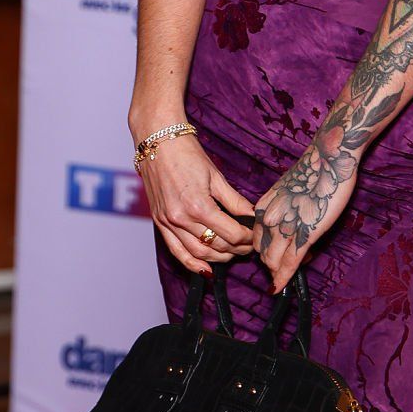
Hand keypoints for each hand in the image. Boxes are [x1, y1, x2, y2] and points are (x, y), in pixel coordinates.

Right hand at [131, 125, 254, 274]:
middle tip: (248, 247)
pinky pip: (175, 250)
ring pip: (197, 252)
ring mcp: (168, 222)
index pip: (231, 233)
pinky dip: (191, 263)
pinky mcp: (159, 223)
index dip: (247, 238)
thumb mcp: (216, 177)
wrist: (157, 142)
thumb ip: (235, 201)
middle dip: (236, 250)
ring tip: (232, 254)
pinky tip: (204, 269)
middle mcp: (181, 218)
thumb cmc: (187, 154)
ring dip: (218, 258)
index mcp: (198, 206)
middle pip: (216, 246)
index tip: (255, 236)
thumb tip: (252, 216)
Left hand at [252, 137, 358, 291]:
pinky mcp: (303, 234)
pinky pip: (290, 262)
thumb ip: (281, 210)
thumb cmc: (314, 170)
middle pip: (262, 253)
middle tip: (292, 261)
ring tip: (295, 266)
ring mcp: (285, 227)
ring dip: (281, 270)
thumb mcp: (287, 190)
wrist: (329, 158)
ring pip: (274, 260)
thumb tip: (286, 225)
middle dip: (274, 262)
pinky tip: (280, 288)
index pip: (256, 239)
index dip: (267, 249)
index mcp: (262, 207)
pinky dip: (284, 278)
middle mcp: (269, 218)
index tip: (280, 251)